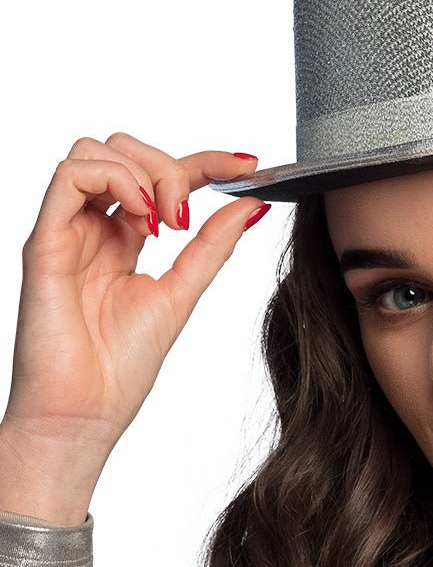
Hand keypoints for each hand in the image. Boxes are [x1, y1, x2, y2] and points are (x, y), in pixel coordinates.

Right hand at [0, 132, 269, 523]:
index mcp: (125, 240)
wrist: (84, 415)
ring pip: (96, 152)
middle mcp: (95, 229)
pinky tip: (145, 217)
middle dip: (173, 167)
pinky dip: (115, 180)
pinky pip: (69, 177)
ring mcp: (68, 231)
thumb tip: (252, 203)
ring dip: (145, 173)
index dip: (207, 161)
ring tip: (167, 223)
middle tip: (190, 217)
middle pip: (126, 152)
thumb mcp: (183, 292)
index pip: (163, 177)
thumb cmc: (120, 366)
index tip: (249, 165)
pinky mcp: (46, 242)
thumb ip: (213, 245)